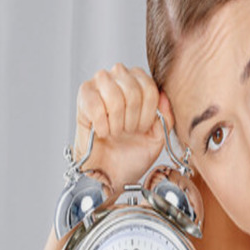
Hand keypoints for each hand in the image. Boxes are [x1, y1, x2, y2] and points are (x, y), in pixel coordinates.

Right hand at [74, 62, 174, 190]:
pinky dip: (102, 125)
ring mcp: (99, 84)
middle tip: (128, 131)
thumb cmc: (133, 152)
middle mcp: (119, 77)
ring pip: (114, 95)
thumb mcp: (159, 136)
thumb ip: (166, 117)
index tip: (143, 128)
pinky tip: (102, 132)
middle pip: (133, 90)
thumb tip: (163, 97)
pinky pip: (95, 105)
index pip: (149, 86)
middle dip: (133, 119)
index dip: (148, 112)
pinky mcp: (83, 96)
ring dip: (117, 122)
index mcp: (140, 83)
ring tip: (115, 132)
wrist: (111, 172)